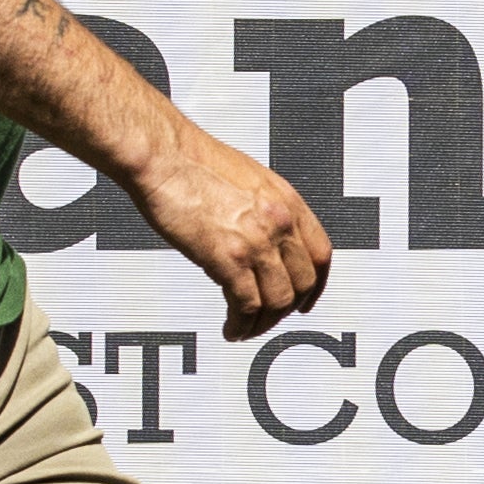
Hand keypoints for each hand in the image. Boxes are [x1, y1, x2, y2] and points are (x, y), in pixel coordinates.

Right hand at [129, 120, 333, 338]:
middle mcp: (279, 222)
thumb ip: (265, 210)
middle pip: (303, 283)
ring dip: (263, 323)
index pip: (321, 254)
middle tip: (268, 319)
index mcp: (287, 201)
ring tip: (245, 328)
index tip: (305, 300)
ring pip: (278, 301)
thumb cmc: (192, 162)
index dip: (316, 285)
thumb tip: (266, 238)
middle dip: (285, 308)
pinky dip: (241, 324)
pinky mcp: (228, 259)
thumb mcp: (248, 180)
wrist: (162, 156)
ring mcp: (257, 241)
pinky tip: (231, 327)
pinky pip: (247, 306)